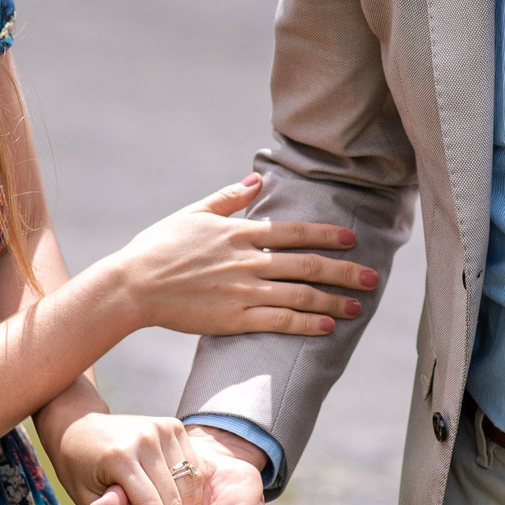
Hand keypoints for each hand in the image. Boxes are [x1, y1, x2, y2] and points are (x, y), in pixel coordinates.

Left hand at [36, 393, 201, 504]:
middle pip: (174, 498)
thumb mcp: (86, 499)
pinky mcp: (174, 427)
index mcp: (120, 456)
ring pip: (190, 485)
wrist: (79, 425)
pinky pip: (193, 469)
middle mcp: (146, 438)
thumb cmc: (78, 467)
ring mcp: (163, 429)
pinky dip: (191, 496)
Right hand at [105, 175, 375, 338]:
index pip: (293, 232)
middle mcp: (246, 260)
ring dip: (332, 300)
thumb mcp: (193, 213)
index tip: (352, 239)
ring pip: (299, 295)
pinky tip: (327, 326)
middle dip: (343, 271)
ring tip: (358, 305)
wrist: (133, 285)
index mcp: (238, 233)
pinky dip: (306, 323)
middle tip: (372, 277)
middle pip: (306, 264)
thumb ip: (228, 198)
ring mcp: (242, 291)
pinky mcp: (233, 319)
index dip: (326, 235)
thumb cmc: (158, 247)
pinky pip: (279, 321)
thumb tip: (257, 178)